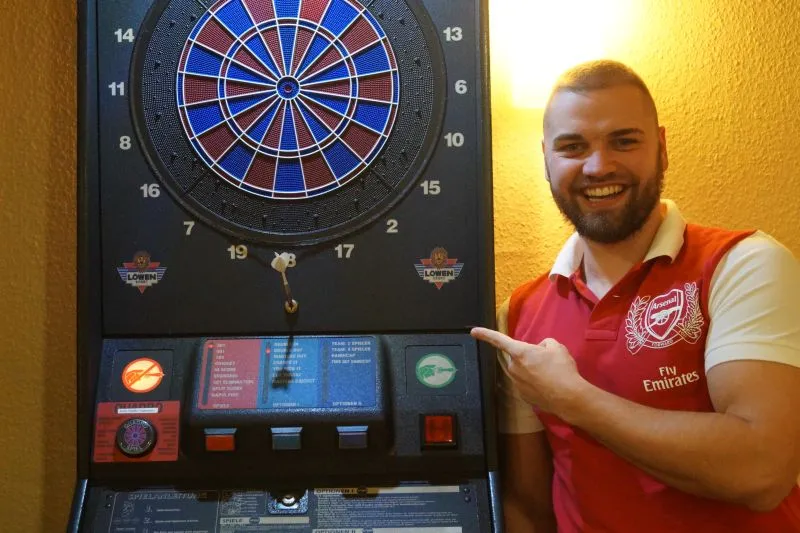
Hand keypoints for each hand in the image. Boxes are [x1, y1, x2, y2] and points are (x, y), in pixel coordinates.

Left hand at [470, 327, 587, 417]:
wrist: (568, 397)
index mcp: (520, 352)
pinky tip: (547, 386)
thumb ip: (545, 343)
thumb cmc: (562, 369)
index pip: (500, 340)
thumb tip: (540, 349)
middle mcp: (514, 368)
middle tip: (546, 362)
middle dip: (528, 357)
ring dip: (531, 371)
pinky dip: (534, 384)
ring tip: (550, 375)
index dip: (486, 334)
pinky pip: (526, 384)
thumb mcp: (557, 347)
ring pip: (522, 371)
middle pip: (518, 358)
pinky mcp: (522, 396)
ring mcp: (516, 383)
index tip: (473, 331)